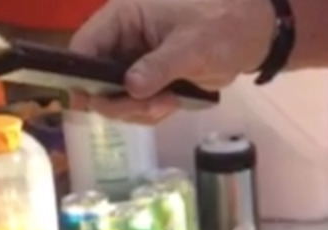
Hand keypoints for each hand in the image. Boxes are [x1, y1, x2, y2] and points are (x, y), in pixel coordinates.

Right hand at [69, 0, 274, 123]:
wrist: (248, 37)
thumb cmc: (219, 26)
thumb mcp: (190, 46)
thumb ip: (159, 67)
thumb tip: (131, 87)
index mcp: (123, 18)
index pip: (84, 46)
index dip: (78, 74)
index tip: (87, 101)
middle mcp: (121, 42)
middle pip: (95, 81)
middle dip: (119, 101)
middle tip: (149, 106)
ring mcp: (133, 64)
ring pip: (115, 99)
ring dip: (139, 111)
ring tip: (169, 102)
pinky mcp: (148, 83)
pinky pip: (136, 107)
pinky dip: (152, 113)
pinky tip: (174, 103)